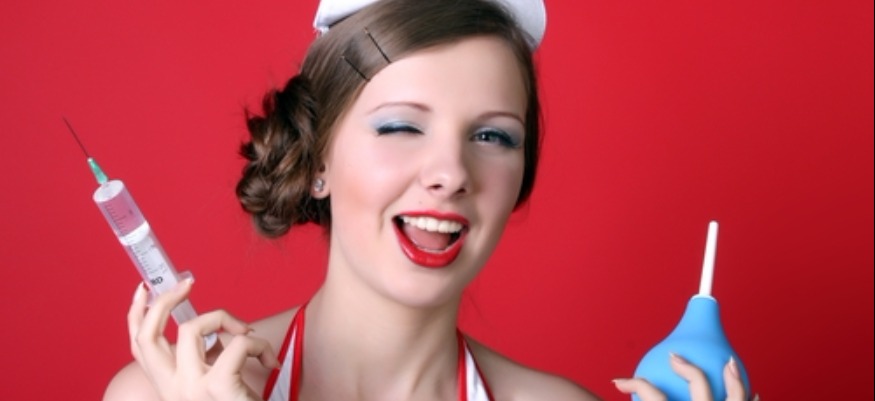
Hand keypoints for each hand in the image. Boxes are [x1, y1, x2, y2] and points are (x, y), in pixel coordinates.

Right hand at [128, 279, 279, 400]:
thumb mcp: (215, 384)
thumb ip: (206, 361)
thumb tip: (216, 334)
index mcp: (168, 388)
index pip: (138, 347)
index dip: (136, 315)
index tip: (145, 289)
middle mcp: (171, 390)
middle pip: (148, 334)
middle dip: (163, 301)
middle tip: (187, 282)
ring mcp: (191, 390)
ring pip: (194, 328)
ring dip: (227, 319)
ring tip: (249, 335)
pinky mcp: (217, 388)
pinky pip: (236, 343)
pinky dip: (258, 345)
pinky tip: (270, 363)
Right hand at [613, 353, 758, 400]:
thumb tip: (627, 398)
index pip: (652, 394)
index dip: (634, 383)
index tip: (621, 381)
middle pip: (698, 383)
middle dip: (687, 366)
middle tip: (675, 357)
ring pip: (734, 396)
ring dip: (733, 377)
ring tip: (730, 363)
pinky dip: (750, 399)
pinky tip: (752, 393)